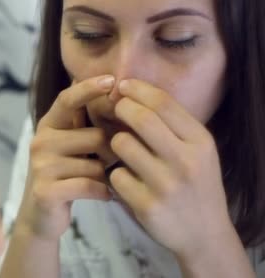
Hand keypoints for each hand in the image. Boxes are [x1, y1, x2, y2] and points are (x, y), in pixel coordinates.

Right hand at [14, 75, 115, 240]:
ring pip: (96, 164)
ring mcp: (41, 166)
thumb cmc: (68, 175)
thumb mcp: (75, 146)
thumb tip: (119, 94)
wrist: (42, 216)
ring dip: (106, 176)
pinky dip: (104, 192)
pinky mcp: (46, 190)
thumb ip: (89, 125)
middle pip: (95, 135)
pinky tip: (103, 195)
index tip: (112, 80)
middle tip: (110, 164)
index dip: (88, 88)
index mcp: (48, 125)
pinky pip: (90, 186)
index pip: (67, 99)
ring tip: (100, 182)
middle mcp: (40, 141)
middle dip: (112, 152)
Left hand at [109, 79, 234, 260]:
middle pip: (141, 119)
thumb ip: (172, 124)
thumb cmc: (194, 183)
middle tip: (115, 109)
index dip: (137, 89)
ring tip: (122, 149)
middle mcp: (186, 162)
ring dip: (116, 142)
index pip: (163, 103)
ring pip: (122, 144)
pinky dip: (115, 174)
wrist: (204, 235)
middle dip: (122, 108)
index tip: (122, 85)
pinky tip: (125, 180)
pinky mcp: (147, 206)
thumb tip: (133, 89)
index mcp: (200, 142)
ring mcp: (166, 185)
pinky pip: (115, 175)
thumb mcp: (198, 151)